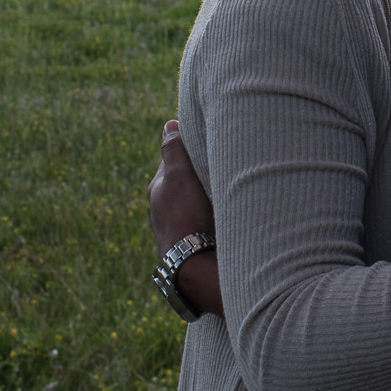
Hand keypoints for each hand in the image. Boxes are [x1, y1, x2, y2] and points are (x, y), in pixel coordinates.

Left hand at [149, 120, 222, 318]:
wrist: (196, 265)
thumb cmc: (185, 215)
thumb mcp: (177, 174)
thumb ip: (172, 149)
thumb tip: (169, 125)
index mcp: (159, 190)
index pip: (175, 159)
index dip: (192, 147)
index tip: (210, 139)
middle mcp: (166, 209)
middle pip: (188, 180)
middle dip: (203, 171)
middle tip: (225, 161)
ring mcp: (183, 227)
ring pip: (200, 200)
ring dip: (213, 191)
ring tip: (231, 184)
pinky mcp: (199, 242)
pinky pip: (210, 217)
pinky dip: (218, 210)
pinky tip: (231, 209)